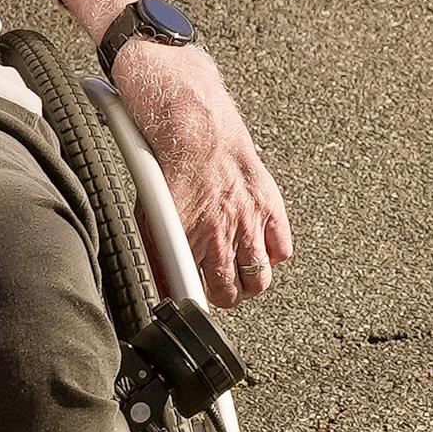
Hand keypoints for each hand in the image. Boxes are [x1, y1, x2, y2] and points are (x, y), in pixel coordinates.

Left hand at [109, 41, 293, 303]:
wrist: (196, 129)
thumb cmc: (171, 167)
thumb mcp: (150, 214)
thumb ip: (160, 251)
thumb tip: (163, 283)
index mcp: (188, 241)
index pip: (199, 294)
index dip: (200, 302)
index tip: (199, 302)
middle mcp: (220, 236)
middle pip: (233, 293)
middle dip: (228, 296)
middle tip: (224, 289)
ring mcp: (248, 223)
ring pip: (260, 279)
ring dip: (251, 282)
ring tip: (243, 275)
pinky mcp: (270, 207)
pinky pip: (282, 250)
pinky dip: (274, 254)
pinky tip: (261, 247)